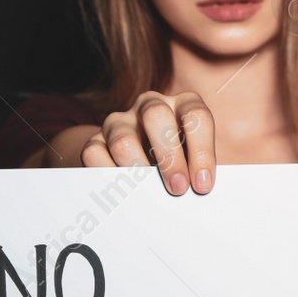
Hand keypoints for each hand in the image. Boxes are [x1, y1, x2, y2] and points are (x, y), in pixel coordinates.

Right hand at [81, 91, 215, 194]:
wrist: (142, 159)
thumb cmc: (181, 162)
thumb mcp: (196, 160)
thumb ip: (199, 171)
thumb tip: (199, 191)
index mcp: (183, 104)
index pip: (195, 116)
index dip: (201, 151)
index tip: (202, 184)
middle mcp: (151, 105)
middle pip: (156, 116)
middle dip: (169, 155)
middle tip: (178, 188)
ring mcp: (121, 121)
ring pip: (123, 138)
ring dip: (137, 168)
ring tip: (147, 192)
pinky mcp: (96, 139)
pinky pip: (95, 154)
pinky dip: (107, 174)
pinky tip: (121, 189)